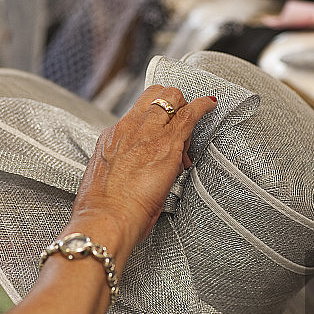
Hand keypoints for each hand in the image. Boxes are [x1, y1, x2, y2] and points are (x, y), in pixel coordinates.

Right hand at [66, 86, 216, 259]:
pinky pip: (190, 113)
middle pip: (153, 95)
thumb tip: (135, 174)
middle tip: (178, 126)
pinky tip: (209, 104)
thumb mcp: (107, 181)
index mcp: (112, 137)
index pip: (138, 112)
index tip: (161, 132)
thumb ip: (122, 169)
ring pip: (171, 97)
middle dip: (170, 104)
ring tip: (191, 128)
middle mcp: (129, 128)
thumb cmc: (104, 209)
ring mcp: (148, 132)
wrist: (107, 217)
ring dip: (184, 107)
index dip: (154, 119)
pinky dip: (203, 106)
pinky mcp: (168, 142)